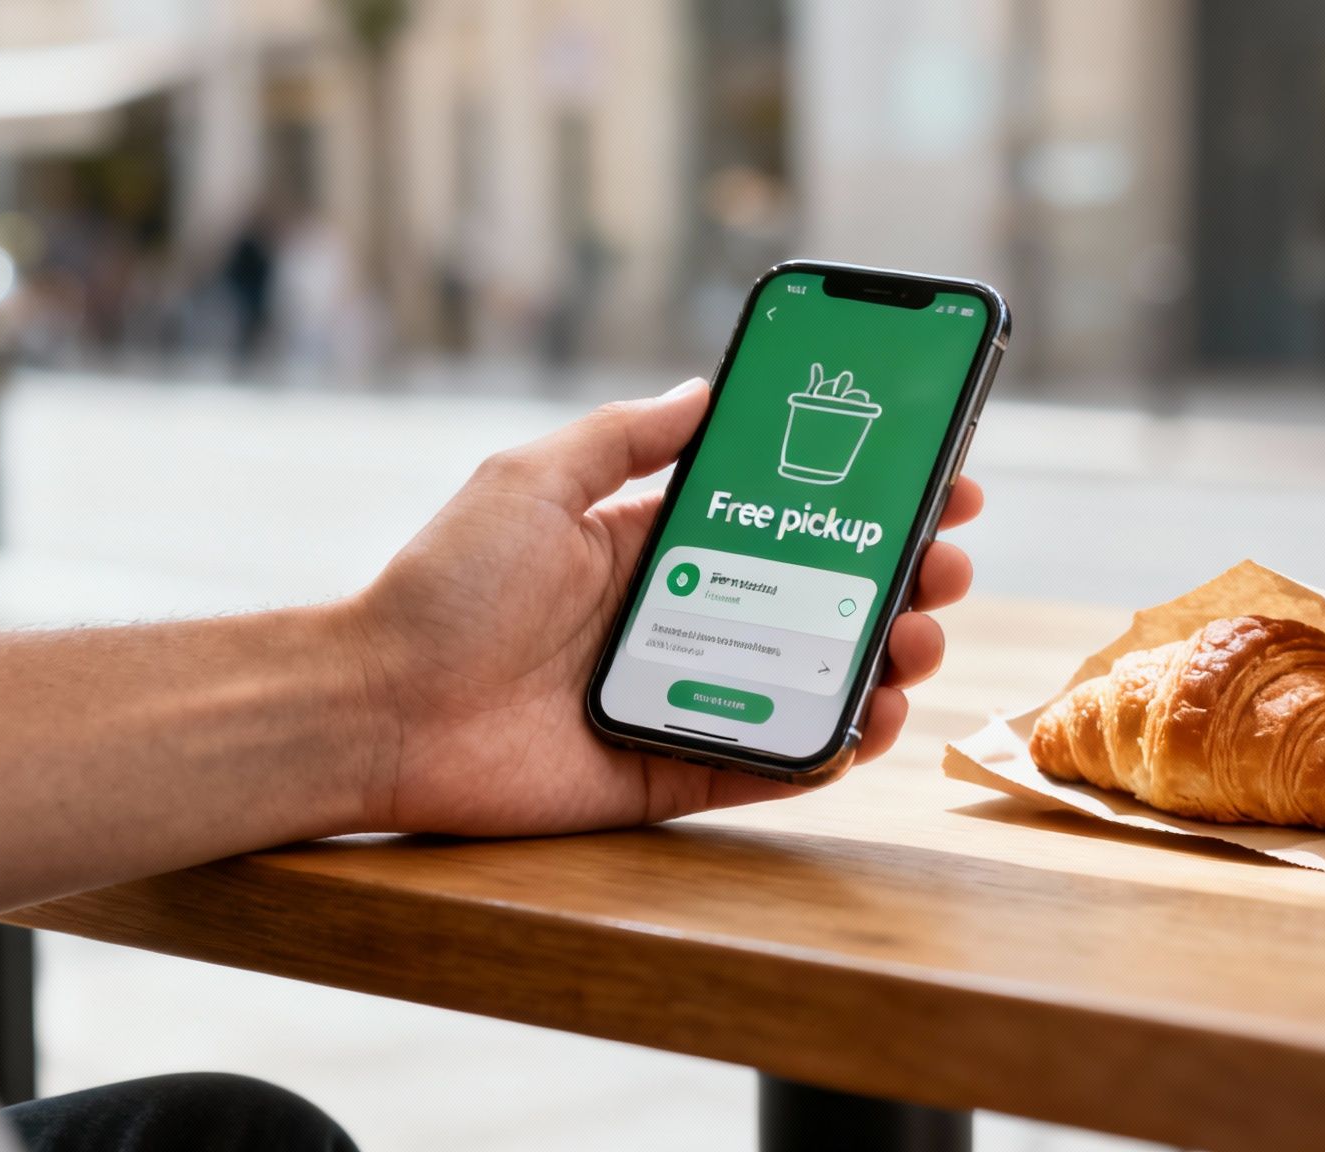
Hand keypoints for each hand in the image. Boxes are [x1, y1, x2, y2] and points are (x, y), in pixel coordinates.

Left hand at [349, 379, 980, 835]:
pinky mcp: (675, 772)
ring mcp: (689, 699)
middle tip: (946, 567)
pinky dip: (834, 748)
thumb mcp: (533, 480)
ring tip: (917, 640)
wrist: (378, 707)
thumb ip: (623, 438)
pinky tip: (873, 719)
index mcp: (659, 548)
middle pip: (823, 602)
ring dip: (885, 659)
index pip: (789, 522)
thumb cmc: (443, 588)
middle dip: (901, 580)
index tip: (940, 484)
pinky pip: (775, 764)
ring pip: (816, 682)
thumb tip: (707, 390)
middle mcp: (687, 622)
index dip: (866, 505)